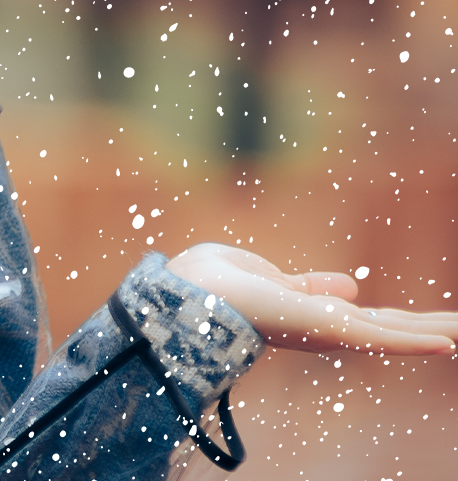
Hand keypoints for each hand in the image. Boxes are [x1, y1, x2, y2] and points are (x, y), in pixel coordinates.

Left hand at [166, 243, 457, 355]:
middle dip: (429, 329)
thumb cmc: (209, 284)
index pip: (368, 320)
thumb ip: (311, 285)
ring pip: (395, 334)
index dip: (402, 322)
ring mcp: (328, 331)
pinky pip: (381, 338)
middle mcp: (323, 328)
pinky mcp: (330, 330)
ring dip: (435, 333)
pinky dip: (416, 342)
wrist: (188, 293)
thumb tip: (354, 287)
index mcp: (309, 314)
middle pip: (390, 329)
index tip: (437, 326)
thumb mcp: (270, 276)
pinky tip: (449, 343)